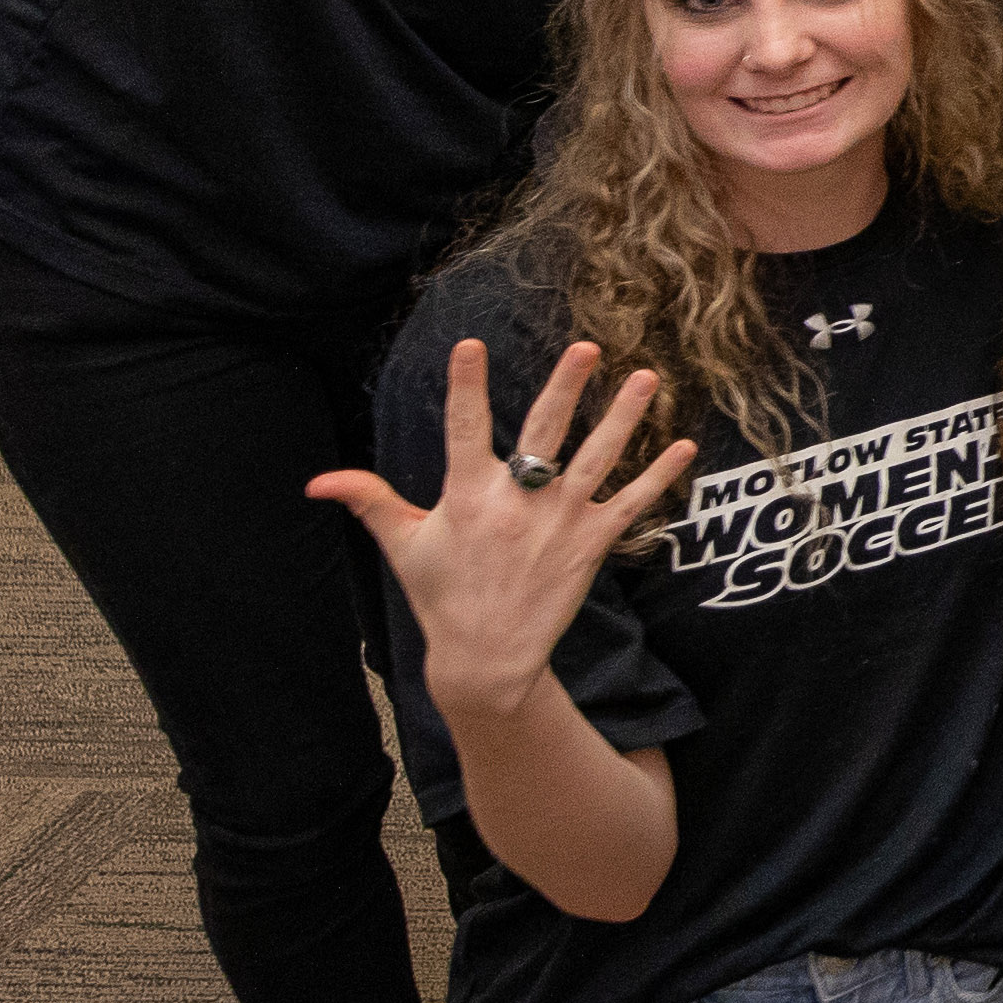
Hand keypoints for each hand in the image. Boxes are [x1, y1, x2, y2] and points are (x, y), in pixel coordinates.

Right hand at [305, 339, 695, 698]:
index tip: (470, 345)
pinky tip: (686, 445)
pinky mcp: (591, 544)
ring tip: (648, 377)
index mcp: (468, 496)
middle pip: (545, 431)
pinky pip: (633, 503)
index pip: (463, 428)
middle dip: (566, 385)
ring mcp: (560, 521)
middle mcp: (518, 502)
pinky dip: (661, 476)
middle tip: (588, 346)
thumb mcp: (403, 546)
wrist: (488, 657)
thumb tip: (316, 481)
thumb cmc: (442, 596)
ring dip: (625, 416)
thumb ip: (370, 501)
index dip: (465, 386)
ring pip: (599, 458)